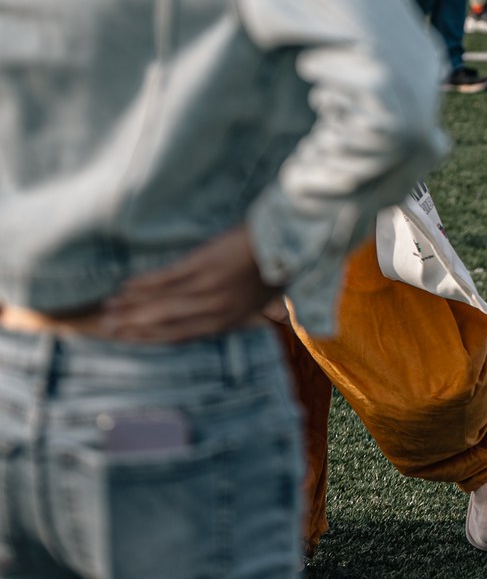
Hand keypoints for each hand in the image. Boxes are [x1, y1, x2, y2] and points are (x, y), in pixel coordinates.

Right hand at [99, 226, 277, 343]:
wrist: (287, 238)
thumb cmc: (279, 265)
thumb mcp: (268, 298)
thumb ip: (253, 312)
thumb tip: (256, 319)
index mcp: (227, 320)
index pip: (181, 335)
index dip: (151, 339)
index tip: (129, 340)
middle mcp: (213, 309)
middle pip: (164, 322)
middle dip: (133, 326)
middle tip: (107, 328)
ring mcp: (207, 287)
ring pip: (160, 302)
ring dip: (132, 306)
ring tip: (110, 308)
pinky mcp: (203, 264)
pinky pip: (166, 278)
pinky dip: (145, 283)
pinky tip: (127, 285)